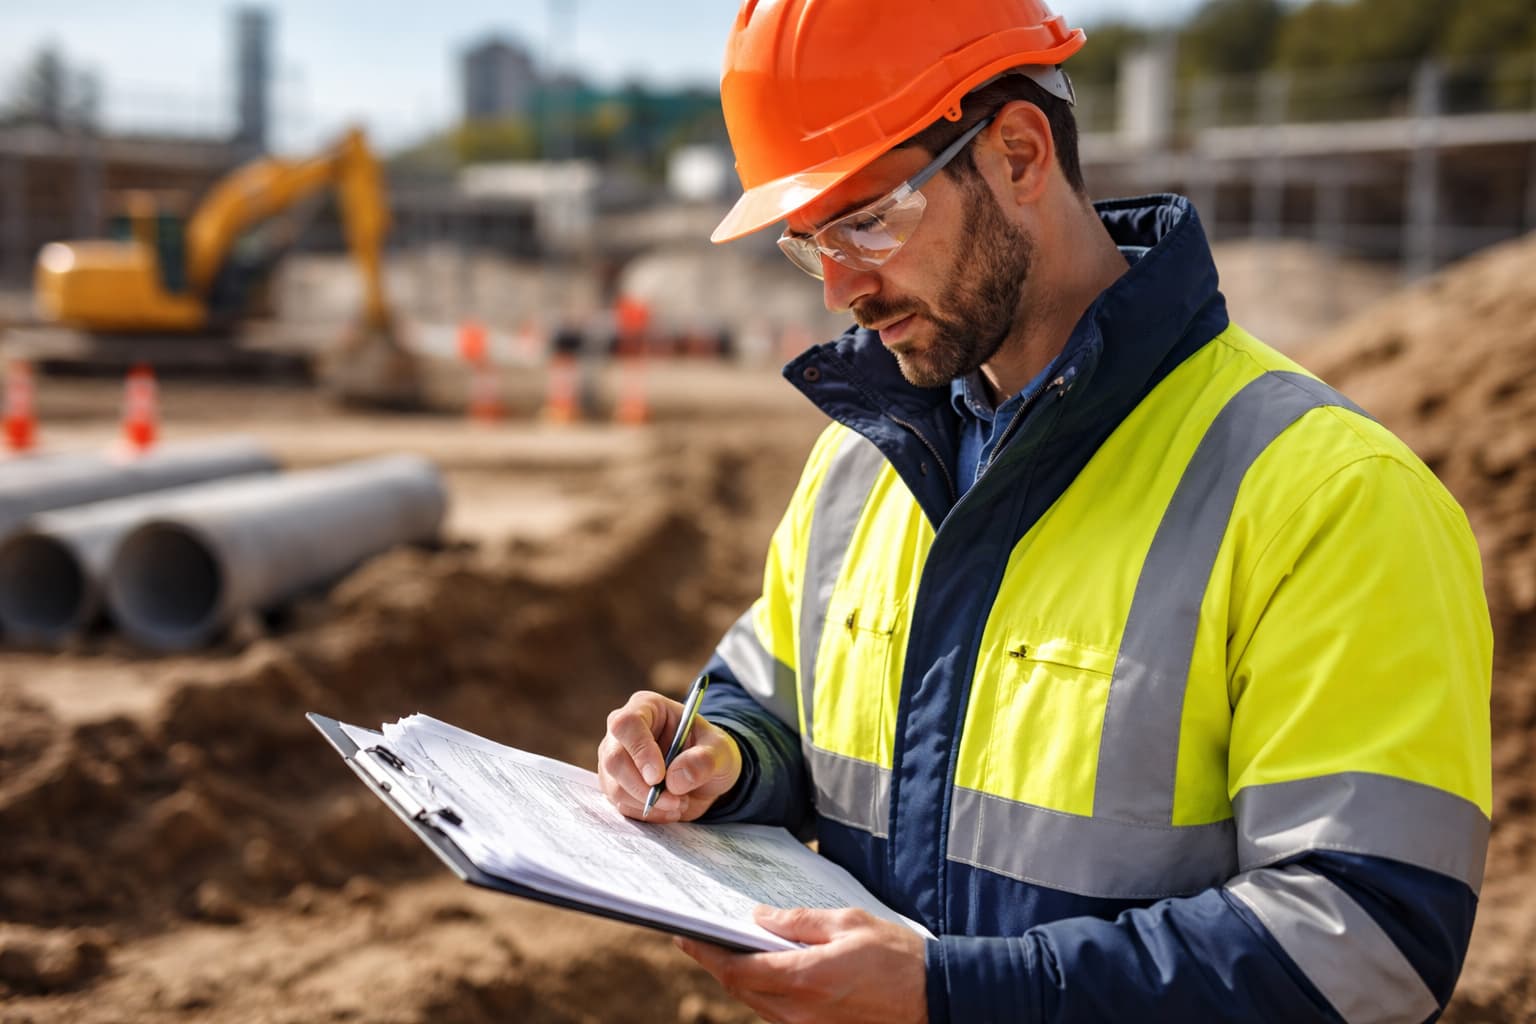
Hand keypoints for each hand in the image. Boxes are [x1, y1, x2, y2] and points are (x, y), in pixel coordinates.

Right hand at [597, 690, 741, 821]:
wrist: (708, 776)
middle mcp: (623, 732)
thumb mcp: (720, 751)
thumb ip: (703, 760)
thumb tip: (675, 779)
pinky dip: (648, 813)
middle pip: (614, 759)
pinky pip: (621, 805)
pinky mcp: (616, 785)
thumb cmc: (711, 752)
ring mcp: (615, 759)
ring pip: (615, 787)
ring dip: (649, 803)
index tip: (658, 777)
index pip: (628, 724)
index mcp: (647, 707)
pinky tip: (669, 808)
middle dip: (642, 787)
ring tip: (679, 802)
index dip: (640, 751)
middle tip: (674, 800)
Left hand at [675, 905, 927, 1023]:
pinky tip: (763, 971)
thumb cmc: (896, 955)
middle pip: (740, 989)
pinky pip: (777, 1013)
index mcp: (805, 978)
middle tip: (697, 938)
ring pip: (756, 1003)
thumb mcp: (847, 922)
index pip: (737, 969)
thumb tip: (759, 918)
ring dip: (738, 978)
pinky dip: (763, 991)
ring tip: (726, 950)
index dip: (705, 953)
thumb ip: (799, 921)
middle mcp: (799, 1011)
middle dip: (716, 963)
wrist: (935, 998)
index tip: (683, 935)